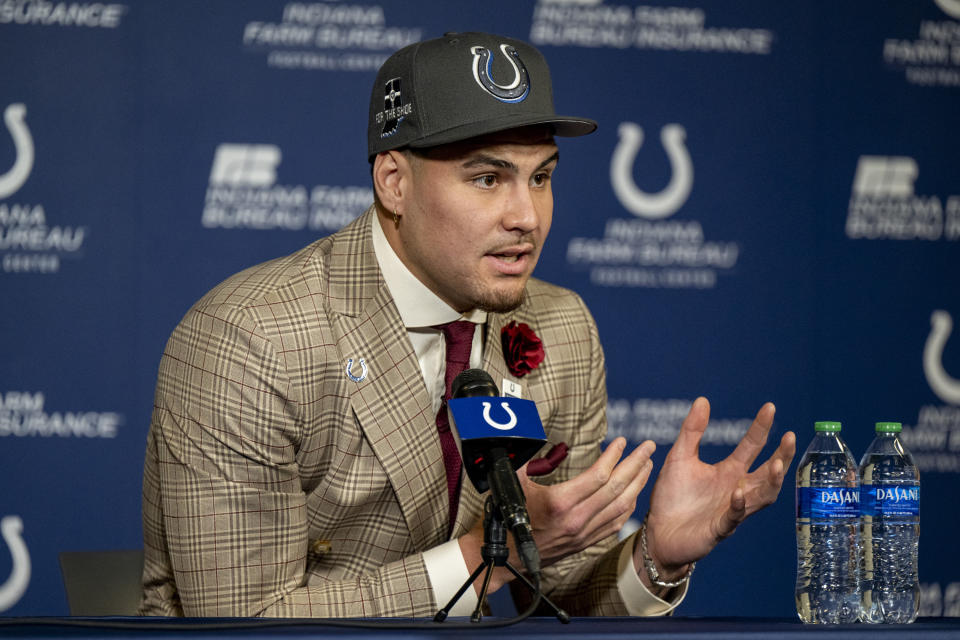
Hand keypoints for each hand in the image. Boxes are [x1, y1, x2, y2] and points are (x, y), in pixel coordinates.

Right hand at [520, 437, 655, 565]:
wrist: (507, 557)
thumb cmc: (506, 517)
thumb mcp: (514, 484)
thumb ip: (528, 459)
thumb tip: (531, 433)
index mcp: (559, 502)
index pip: (598, 476)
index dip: (614, 456)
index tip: (623, 441)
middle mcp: (576, 519)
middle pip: (616, 488)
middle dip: (636, 465)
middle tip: (649, 447)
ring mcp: (584, 532)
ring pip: (621, 507)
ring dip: (638, 484)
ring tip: (647, 465)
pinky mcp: (586, 542)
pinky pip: (616, 523)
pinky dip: (629, 506)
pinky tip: (635, 492)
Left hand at [641, 397, 795, 578]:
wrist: (658, 533)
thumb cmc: (672, 497)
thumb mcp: (680, 458)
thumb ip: (692, 431)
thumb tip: (703, 399)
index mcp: (729, 472)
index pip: (752, 447)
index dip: (761, 428)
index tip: (770, 407)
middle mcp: (737, 490)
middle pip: (767, 472)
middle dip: (782, 456)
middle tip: (790, 437)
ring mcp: (731, 510)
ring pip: (762, 497)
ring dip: (771, 482)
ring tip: (779, 465)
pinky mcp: (718, 529)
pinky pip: (734, 518)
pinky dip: (739, 506)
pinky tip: (739, 492)